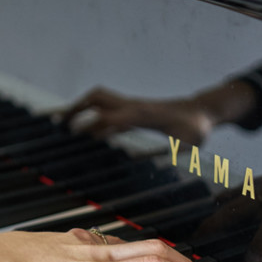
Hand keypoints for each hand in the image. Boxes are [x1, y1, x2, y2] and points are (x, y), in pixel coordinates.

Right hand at [63, 87, 217, 145]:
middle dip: (76, 108)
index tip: (73, 133)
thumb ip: (177, 151)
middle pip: (97, 98)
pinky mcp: (136, 110)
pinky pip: (110, 110)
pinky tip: (88, 131)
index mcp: (143, 114)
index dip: (91, 124)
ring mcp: (134, 106)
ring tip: (64, 124)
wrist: (203, 111)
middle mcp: (134, 106)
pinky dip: (95, 116)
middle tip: (58, 122)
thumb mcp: (189, 143)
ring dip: (81, 108)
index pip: (110, 115)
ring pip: (100, 99)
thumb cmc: (197, 128)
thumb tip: (166, 162)